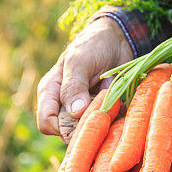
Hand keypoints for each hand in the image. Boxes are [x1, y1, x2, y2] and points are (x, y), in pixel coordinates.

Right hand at [36, 12, 133, 140]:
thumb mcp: (79, 61)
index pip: (47, 123)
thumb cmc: (92, 45)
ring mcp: (85, 110)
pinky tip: (124, 106)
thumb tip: (75, 113)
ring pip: (90, 131)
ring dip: (105, 124)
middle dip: (89, 126)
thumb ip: (74, 86)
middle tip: (106, 110)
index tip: (85, 120)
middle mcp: (65, 106)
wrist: (117, 39)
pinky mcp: (104, 112)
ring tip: (117, 105)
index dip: (62, 128)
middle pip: (70, 132)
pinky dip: (117, 120)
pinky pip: (108, 126)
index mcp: (51, 94)